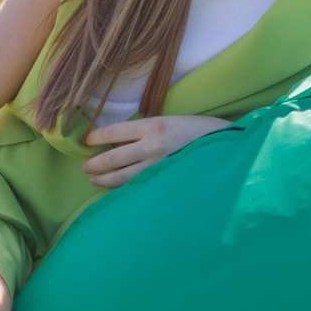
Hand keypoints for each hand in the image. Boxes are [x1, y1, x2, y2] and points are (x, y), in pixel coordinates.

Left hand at [82, 115, 229, 186]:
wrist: (225, 147)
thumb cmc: (198, 131)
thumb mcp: (171, 121)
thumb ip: (147, 130)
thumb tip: (118, 139)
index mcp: (155, 125)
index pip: (115, 132)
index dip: (96, 137)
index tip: (87, 141)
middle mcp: (153, 146)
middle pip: (113, 158)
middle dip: (95, 163)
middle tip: (85, 167)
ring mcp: (158, 166)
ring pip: (122, 177)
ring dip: (104, 179)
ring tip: (94, 179)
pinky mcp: (164, 181)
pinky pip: (137, 186)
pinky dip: (122, 188)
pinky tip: (116, 189)